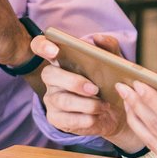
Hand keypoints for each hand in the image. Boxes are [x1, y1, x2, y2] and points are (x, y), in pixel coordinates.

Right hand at [31, 33, 139, 149]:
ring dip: (86, 104)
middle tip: (95, 89)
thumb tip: (99, 38)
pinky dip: (85, 119)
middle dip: (73, 82)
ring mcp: (51, 98)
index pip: (40, 46)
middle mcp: (52, 78)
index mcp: (61, 60)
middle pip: (49, 74)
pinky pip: (66, 119)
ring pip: (62, 100)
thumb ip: (108, 48)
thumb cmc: (109, 83)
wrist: (116, 113)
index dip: (42, 46)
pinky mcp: (56, 118)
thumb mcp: (113, 64)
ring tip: (103, 105)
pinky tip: (97, 116)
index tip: (54, 50)